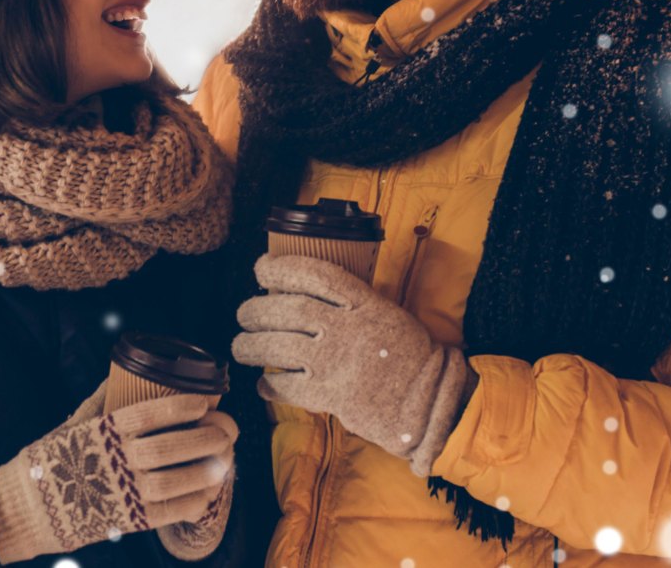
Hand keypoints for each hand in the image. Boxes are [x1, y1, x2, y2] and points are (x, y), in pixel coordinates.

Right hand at [0, 394, 235, 563]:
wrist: (29, 506)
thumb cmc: (53, 458)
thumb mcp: (73, 423)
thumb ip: (100, 400)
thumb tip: (118, 372)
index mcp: (103, 431)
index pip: (149, 413)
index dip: (181, 406)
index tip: (205, 400)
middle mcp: (116, 460)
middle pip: (170, 447)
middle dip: (206, 437)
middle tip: (228, 429)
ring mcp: (123, 492)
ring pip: (175, 481)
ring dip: (206, 469)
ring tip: (226, 458)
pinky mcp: (129, 520)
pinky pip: (170, 512)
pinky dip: (195, 502)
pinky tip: (209, 491)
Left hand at [232, 254, 472, 476]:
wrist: (429, 403)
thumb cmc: (407, 356)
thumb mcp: (385, 314)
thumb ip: (349, 303)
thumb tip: (300, 293)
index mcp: (364, 303)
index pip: (315, 274)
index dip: (281, 267)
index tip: (261, 267)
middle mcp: (347, 328)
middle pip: (289, 309)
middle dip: (256, 309)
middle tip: (243, 314)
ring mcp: (338, 362)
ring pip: (279, 346)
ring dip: (251, 345)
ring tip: (240, 347)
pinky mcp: (332, 396)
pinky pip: (289, 387)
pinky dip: (270, 384)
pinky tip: (263, 384)